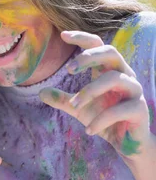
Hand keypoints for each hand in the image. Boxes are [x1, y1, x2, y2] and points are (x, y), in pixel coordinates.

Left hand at [40, 31, 151, 160]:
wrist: (127, 144)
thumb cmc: (104, 119)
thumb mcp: (79, 109)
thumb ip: (62, 99)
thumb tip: (41, 92)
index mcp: (109, 71)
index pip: (98, 46)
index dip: (82, 38)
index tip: (63, 35)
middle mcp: (124, 76)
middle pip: (110, 52)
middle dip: (88, 57)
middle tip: (68, 69)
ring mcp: (134, 91)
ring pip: (114, 79)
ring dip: (89, 92)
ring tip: (73, 106)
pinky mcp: (140, 109)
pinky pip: (119, 110)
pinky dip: (100, 119)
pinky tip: (88, 130)